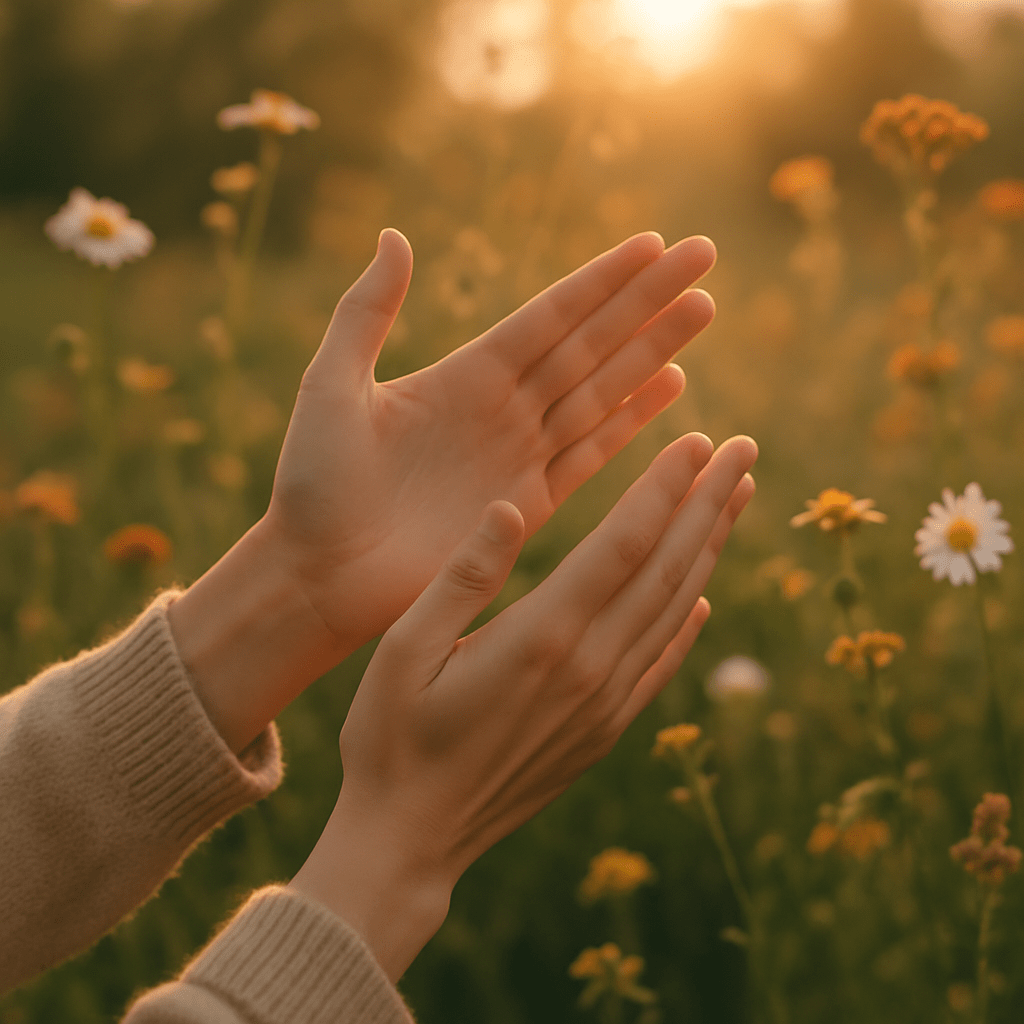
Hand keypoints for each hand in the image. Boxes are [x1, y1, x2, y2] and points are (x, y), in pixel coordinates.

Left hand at [266, 227, 716, 648]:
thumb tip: (394, 234)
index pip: (550, 315)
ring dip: (654, 351)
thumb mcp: (329, 386)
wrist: (319, 575)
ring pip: (604, 391)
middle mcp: (502, 408)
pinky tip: (671, 388)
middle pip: (591, 343)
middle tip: (704, 257)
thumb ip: (366, 314)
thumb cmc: (312, 484)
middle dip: (648, 301)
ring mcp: (520, 456)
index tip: (652, 243)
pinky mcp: (529, 507)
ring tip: (703, 310)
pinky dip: (633, 422)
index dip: (602, 280)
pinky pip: (592, 455)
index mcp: (462, 374)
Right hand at [289, 433, 756, 980]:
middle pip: (667, 569)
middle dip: (709, 502)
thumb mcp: (404, 647)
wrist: (410, 839)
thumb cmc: (390, 737)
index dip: (665, 488)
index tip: (700, 441)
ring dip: (709, 551)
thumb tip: (513, 507)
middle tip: (746, 449)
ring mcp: (603, 705)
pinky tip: (704, 599)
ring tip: (737, 500)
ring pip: (675, 611)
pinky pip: (660, 666)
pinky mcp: (602, 732)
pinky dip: (688, 626)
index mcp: (542, 637)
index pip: (624, 544)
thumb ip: (464, 575)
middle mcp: (589, 668)